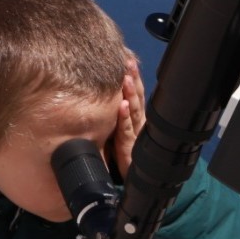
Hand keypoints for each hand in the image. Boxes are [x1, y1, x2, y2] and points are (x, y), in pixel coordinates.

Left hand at [110, 54, 145, 179]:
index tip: (126, 55)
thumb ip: (112, 116)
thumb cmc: (122, 156)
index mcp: (135, 117)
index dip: (131, 74)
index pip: (134, 91)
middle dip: (132, 77)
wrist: (133, 183)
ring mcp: (135, 135)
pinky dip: (125, 118)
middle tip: (128, 59)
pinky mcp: (129, 149)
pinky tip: (123, 106)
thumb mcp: (115, 131)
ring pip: (134, 110)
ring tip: (126, 77)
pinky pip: (127, 132)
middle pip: (136, 96)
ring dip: (130, 93)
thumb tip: (103, 96)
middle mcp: (137, 123)